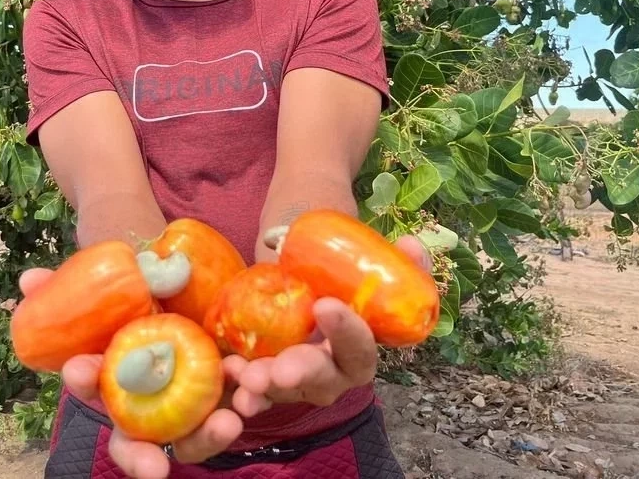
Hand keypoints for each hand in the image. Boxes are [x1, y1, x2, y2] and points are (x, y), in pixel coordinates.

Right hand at [18, 268, 244, 478]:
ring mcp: (189, 406)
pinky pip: (237, 404)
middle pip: (138, 444)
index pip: (92, 391)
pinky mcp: (228, 393)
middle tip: (155, 467)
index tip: (80, 371)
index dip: (86, 384)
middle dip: (142, 460)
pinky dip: (247, 399)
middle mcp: (147, 406)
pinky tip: (253, 388)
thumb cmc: (136, 296)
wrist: (187, 287)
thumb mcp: (105, 284)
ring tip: (228, 422)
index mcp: (113, 381)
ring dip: (208, 437)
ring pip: (193, 438)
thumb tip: (28, 280)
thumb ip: (66, 285)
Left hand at [229, 236, 432, 417]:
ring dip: (268, 387)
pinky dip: (245, 389)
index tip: (325, 305)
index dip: (348, 331)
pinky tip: (229, 371)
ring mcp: (301, 381)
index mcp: (360, 345)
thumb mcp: (357, 264)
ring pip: (288, 392)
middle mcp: (335, 371)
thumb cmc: (338, 278)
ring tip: (248, 377)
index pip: (362, 347)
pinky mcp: (270, 382)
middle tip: (282, 369)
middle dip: (303, 373)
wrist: (304, 281)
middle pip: (326, 380)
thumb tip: (410, 244)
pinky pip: (258, 394)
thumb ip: (387, 259)